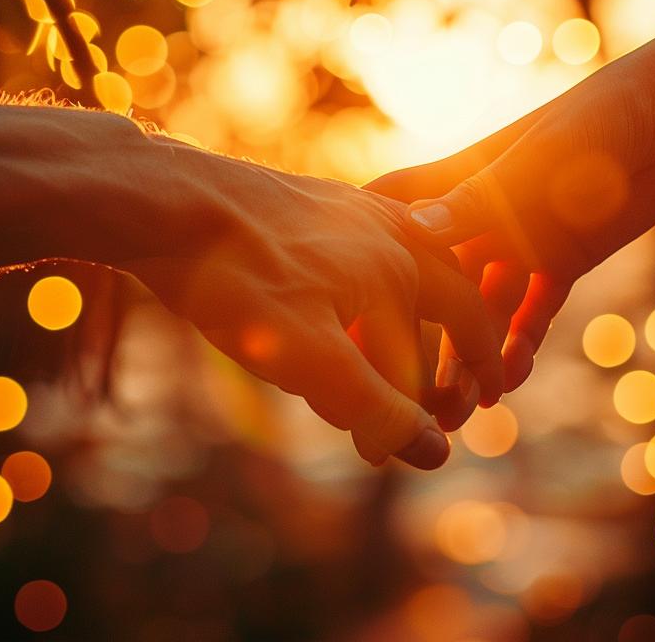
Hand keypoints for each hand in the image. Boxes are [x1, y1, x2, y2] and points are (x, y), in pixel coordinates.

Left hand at [123, 144, 502, 468]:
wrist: (164, 200)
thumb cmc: (236, 281)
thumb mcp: (310, 360)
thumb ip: (377, 408)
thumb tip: (438, 454)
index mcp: (400, 266)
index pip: (465, 324)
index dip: (480, 366)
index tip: (490, 397)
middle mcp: (386, 229)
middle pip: (445, 287)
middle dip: (457, 334)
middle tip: (458, 374)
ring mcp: (347, 208)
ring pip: (406, 260)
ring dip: (414, 306)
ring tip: (406, 342)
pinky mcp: (309, 199)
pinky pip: (363, 241)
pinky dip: (370, 280)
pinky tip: (341, 297)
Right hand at [367, 48, 654, 402]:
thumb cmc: (599, 120)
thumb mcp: (536, 165)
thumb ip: (478, 203)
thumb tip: (412, 231)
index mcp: (460, 179)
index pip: (392, 219)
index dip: (359, 261)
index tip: (326, 313)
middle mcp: (483, 213)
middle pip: (433, 284)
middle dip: (417, 337)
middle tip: (402, 397)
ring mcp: (523, 237)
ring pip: (481, 309)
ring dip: (468, 356)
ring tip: (455, 411)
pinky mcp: (564, 256)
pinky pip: (532, 310)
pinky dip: (520, 344)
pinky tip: (508, 381)